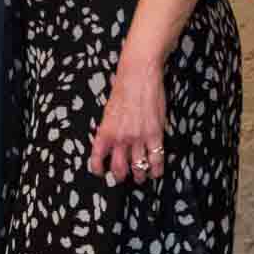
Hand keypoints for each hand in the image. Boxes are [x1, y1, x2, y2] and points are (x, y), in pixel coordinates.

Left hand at [89, 58, 166, 185]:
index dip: (98, 169)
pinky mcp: (155, 134)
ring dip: (139, 175)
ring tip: (141, 177)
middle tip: (122, 178)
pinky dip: (156, 169)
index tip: (100, 172)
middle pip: (119, 168)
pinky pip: (156, 159)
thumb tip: (110, 144)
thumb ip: (109, 129)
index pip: (97, 158)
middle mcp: (120, 138)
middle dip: (120, 176)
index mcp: (105, 132)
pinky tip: (156, 172)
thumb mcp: (108, 111)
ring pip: (139, 167)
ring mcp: (138, 138)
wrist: (138, 75)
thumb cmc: (123, 89)